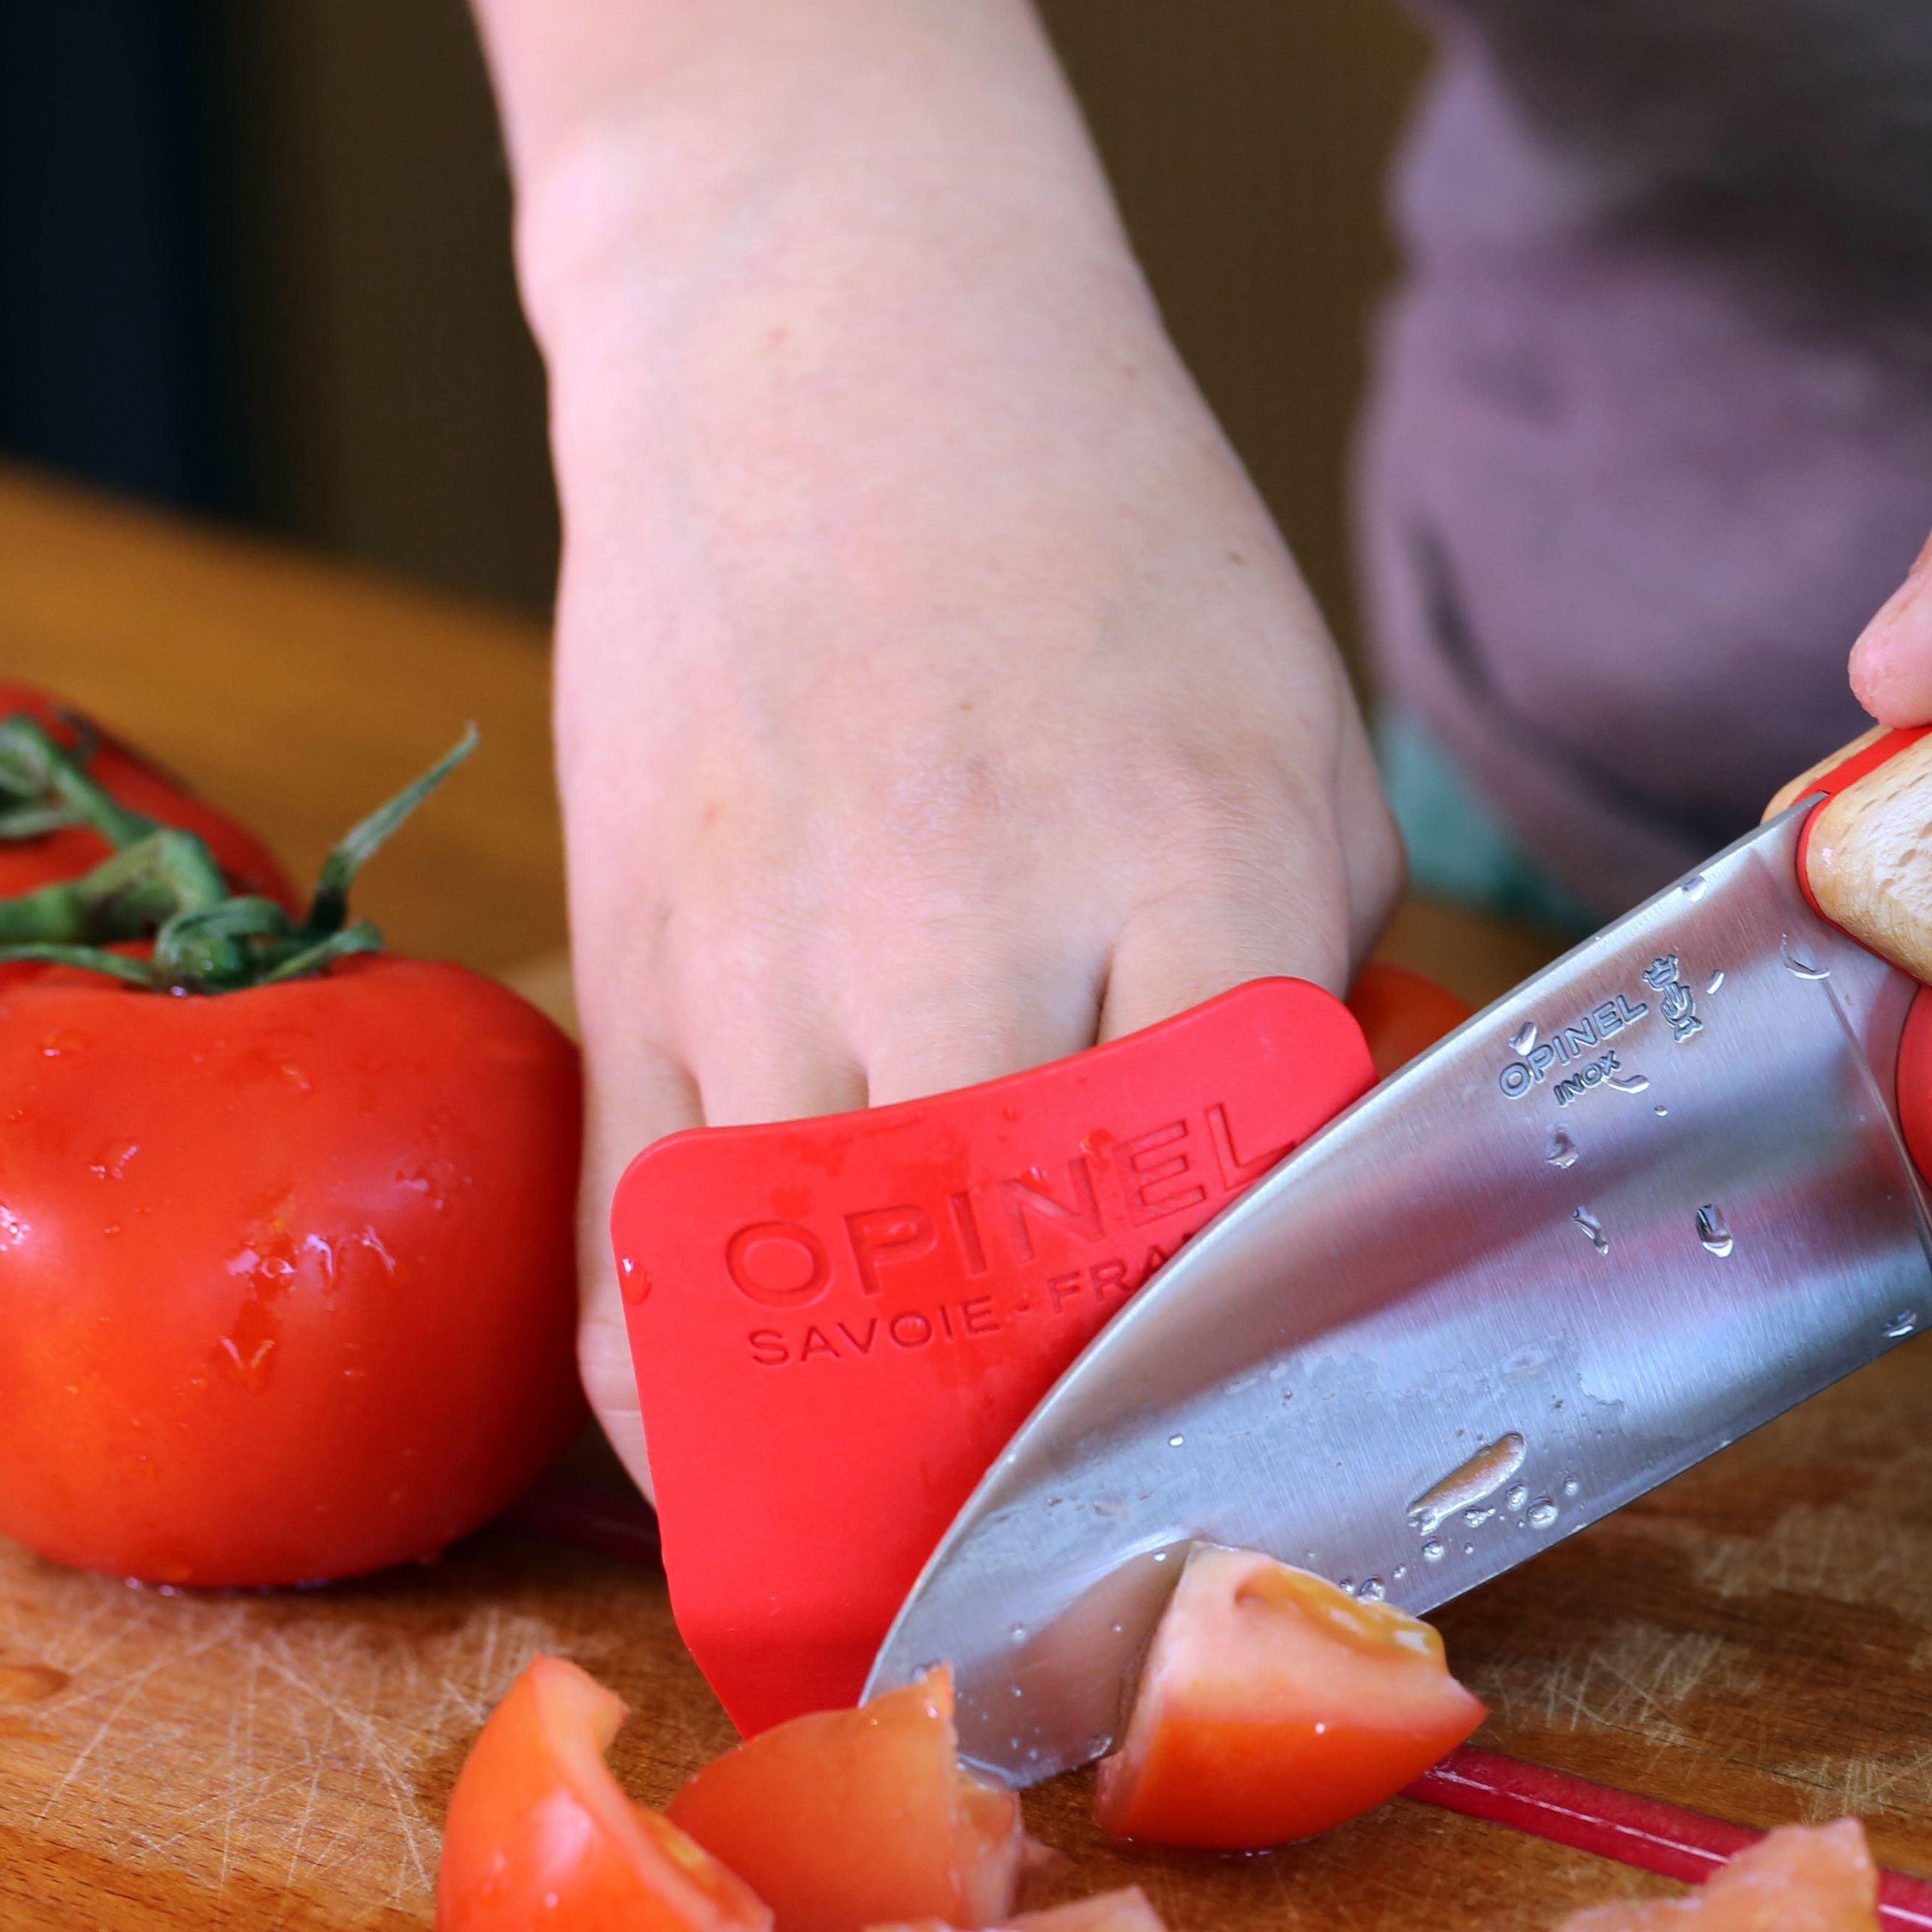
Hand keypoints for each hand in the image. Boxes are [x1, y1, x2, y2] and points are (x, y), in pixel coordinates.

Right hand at [522, 52, 1393, 1493]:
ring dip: (880, 1474)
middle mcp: (973, 923)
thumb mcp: (1298, 746)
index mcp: (1194, 862)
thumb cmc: (1106, 554)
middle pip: (1026, 1299)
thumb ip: (1307, 984)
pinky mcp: (624, 964)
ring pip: (819, 1311)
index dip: (1248, 1370)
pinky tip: (758, 1477)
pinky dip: (690, 1408)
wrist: (832, 335)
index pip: (1239, 1205)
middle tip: (1105, 1596)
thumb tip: (1297, 1211)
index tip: (1265, 1483)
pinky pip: (635, 1261)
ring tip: (941, 1589)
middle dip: (1067, 1469)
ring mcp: (774, 952)